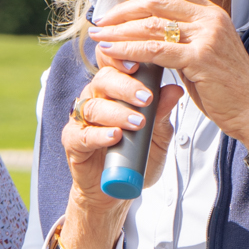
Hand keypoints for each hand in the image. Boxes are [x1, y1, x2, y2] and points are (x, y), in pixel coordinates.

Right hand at [58, 50, 185, 248]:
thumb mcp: (159, 135)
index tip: (139, 64)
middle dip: (126, 87)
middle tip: (147, 99)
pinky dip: (98, 135)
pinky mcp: (72, 142)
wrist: (118, 189)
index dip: (121, 59)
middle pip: (103, 80)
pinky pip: (81, 134)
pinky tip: (114, 137)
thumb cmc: (137, 156)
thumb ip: (163, 113)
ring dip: (116, 113)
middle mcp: (95, 98)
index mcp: (114, 89)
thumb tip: (176, 90)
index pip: (112, 64)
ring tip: (137, 123)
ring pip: (93, 106)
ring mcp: (81, 120)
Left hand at [89, 0, 248, 149]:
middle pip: (157, 1)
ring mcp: (207, 36)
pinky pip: (155, 50)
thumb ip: (185, 38)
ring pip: (152, 24)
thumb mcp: (208, 53)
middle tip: (103, 19)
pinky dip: (129, 50)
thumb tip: (152, 33)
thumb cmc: (229, 88)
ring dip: (120, 29)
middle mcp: (211, 19)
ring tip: (100, 36)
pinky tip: (113, 52)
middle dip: (124, 9)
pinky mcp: (201, 58)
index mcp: (213, 13)